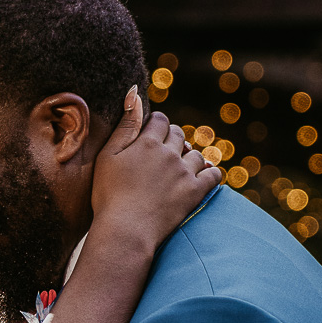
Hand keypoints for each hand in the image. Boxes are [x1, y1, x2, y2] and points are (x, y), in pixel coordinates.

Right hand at [91, 89, 220, 246]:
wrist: (126, 229)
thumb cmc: (109, 194)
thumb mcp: (107, 156)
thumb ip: (124, 125)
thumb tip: (134, 93)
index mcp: (147, 142)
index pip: (160, 120)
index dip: (155, 125)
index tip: (150, 135)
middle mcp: (170, 153)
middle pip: (179, 134)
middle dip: (173, 138)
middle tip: (163, 153)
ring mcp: (185, 172)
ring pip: (196, 154)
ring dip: (190, 157)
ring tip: (179, 168)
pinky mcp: (195, 192)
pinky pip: (213, 175)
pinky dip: (210, 173)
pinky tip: (203, 176)